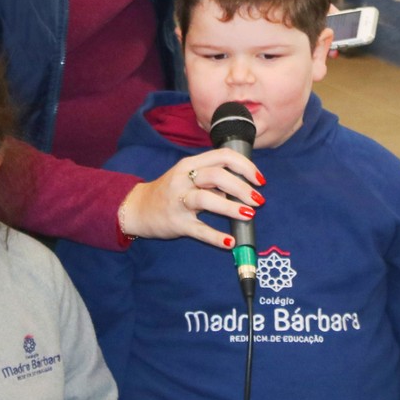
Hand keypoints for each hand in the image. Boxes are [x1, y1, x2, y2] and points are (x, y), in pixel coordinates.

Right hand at [118, 149, 264, 248]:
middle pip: (217, 176)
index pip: (223, 156)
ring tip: (249, 215)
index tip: (260, 180)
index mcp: (190, 164)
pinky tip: (230, 242)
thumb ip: (214, 181)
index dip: (246, 166)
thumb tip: (244, 189)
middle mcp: (183, 179)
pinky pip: (198, 230)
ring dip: (230, 207)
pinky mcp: (176, 223)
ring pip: (206, 199)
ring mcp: (178, 201)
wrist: (138, 208)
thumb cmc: (171, 191)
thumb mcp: (190, 178)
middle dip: (242, 187)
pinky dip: (215, 236)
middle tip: (258, 200)